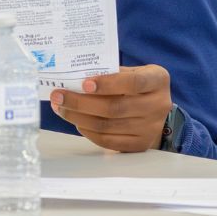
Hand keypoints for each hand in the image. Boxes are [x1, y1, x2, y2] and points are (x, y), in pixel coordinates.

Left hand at [49, 65, 172, 152]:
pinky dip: (88, 131)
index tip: (84, 83)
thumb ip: (112, 72)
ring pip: (107, 126)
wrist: (158, 109)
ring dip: (78, 117)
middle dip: (81, 102)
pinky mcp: (140, 144)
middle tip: (58, 96)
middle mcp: (158, 105)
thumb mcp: (133, 71)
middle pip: (114, 108)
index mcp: (157, 80)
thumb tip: (75, 78)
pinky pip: (108, 141)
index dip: (108, 84)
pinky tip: (76, 121)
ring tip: (61, 108)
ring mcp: (150, 128)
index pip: (133, 82)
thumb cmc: (138, 85)